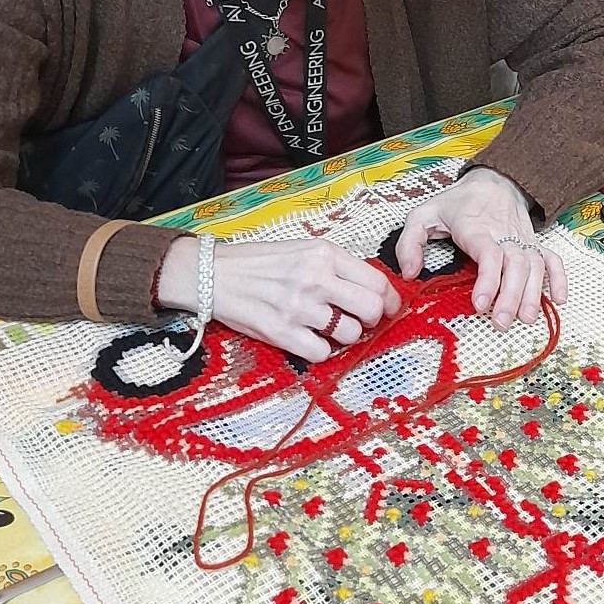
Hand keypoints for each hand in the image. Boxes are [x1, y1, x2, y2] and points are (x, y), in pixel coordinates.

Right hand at [157, 236, 400, 360]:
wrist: (213, 274)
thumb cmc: (261, 262)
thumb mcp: (304, 250)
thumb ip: (338, 268)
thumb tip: (375, 291)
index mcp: (325, 254)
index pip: (377, 281)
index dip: (390, 300)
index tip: (388, 307)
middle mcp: (315, 278)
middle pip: (372, 309)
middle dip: (372, 320)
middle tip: (359, 320)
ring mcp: (299, 307)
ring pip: (350, 334)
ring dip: (344, 336)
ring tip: (327, 327)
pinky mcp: (281, 332)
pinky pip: (321, 353)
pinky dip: (320, 351)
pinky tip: (309, 339)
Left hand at [394, 167, 567, 328]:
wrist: (494, 181)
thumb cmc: (457, 203)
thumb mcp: (424, 214)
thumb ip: (411, 242)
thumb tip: (410, 272)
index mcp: (476, 228)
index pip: (488, 254)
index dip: (488, 279)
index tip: (480, 304)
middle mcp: (503, 234)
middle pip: (515, 264)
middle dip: (511, 296)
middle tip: (501, 322)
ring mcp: (522, 240)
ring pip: (534, 266)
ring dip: (533, 293)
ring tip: (525, 318)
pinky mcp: (534, 244)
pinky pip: (551, 260)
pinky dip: (558, 279)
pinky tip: (557, 301)